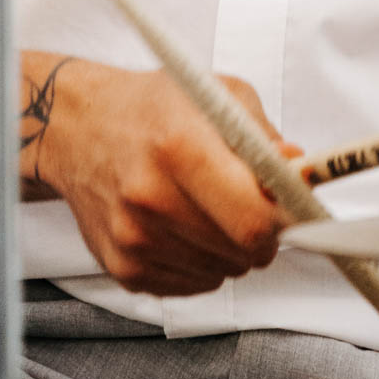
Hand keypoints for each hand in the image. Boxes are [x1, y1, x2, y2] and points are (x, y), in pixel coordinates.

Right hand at [36, 59, 299, 295]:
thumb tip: (301, 172)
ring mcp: (134, 238)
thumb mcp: (215, 94)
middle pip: (243, 253)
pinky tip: (180, 223)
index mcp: (179, 146)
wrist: (77, 128)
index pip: (253, 220)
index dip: (282, 220)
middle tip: (248, 203)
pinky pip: (193, 285)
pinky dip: (200, 261)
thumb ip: (264, 136)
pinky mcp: (123, 268)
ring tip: (204, 205)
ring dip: (228, 247)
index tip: (287, 207)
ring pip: (222, 273)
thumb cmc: (152, 107)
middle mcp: (151, 197)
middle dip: (259, 233)